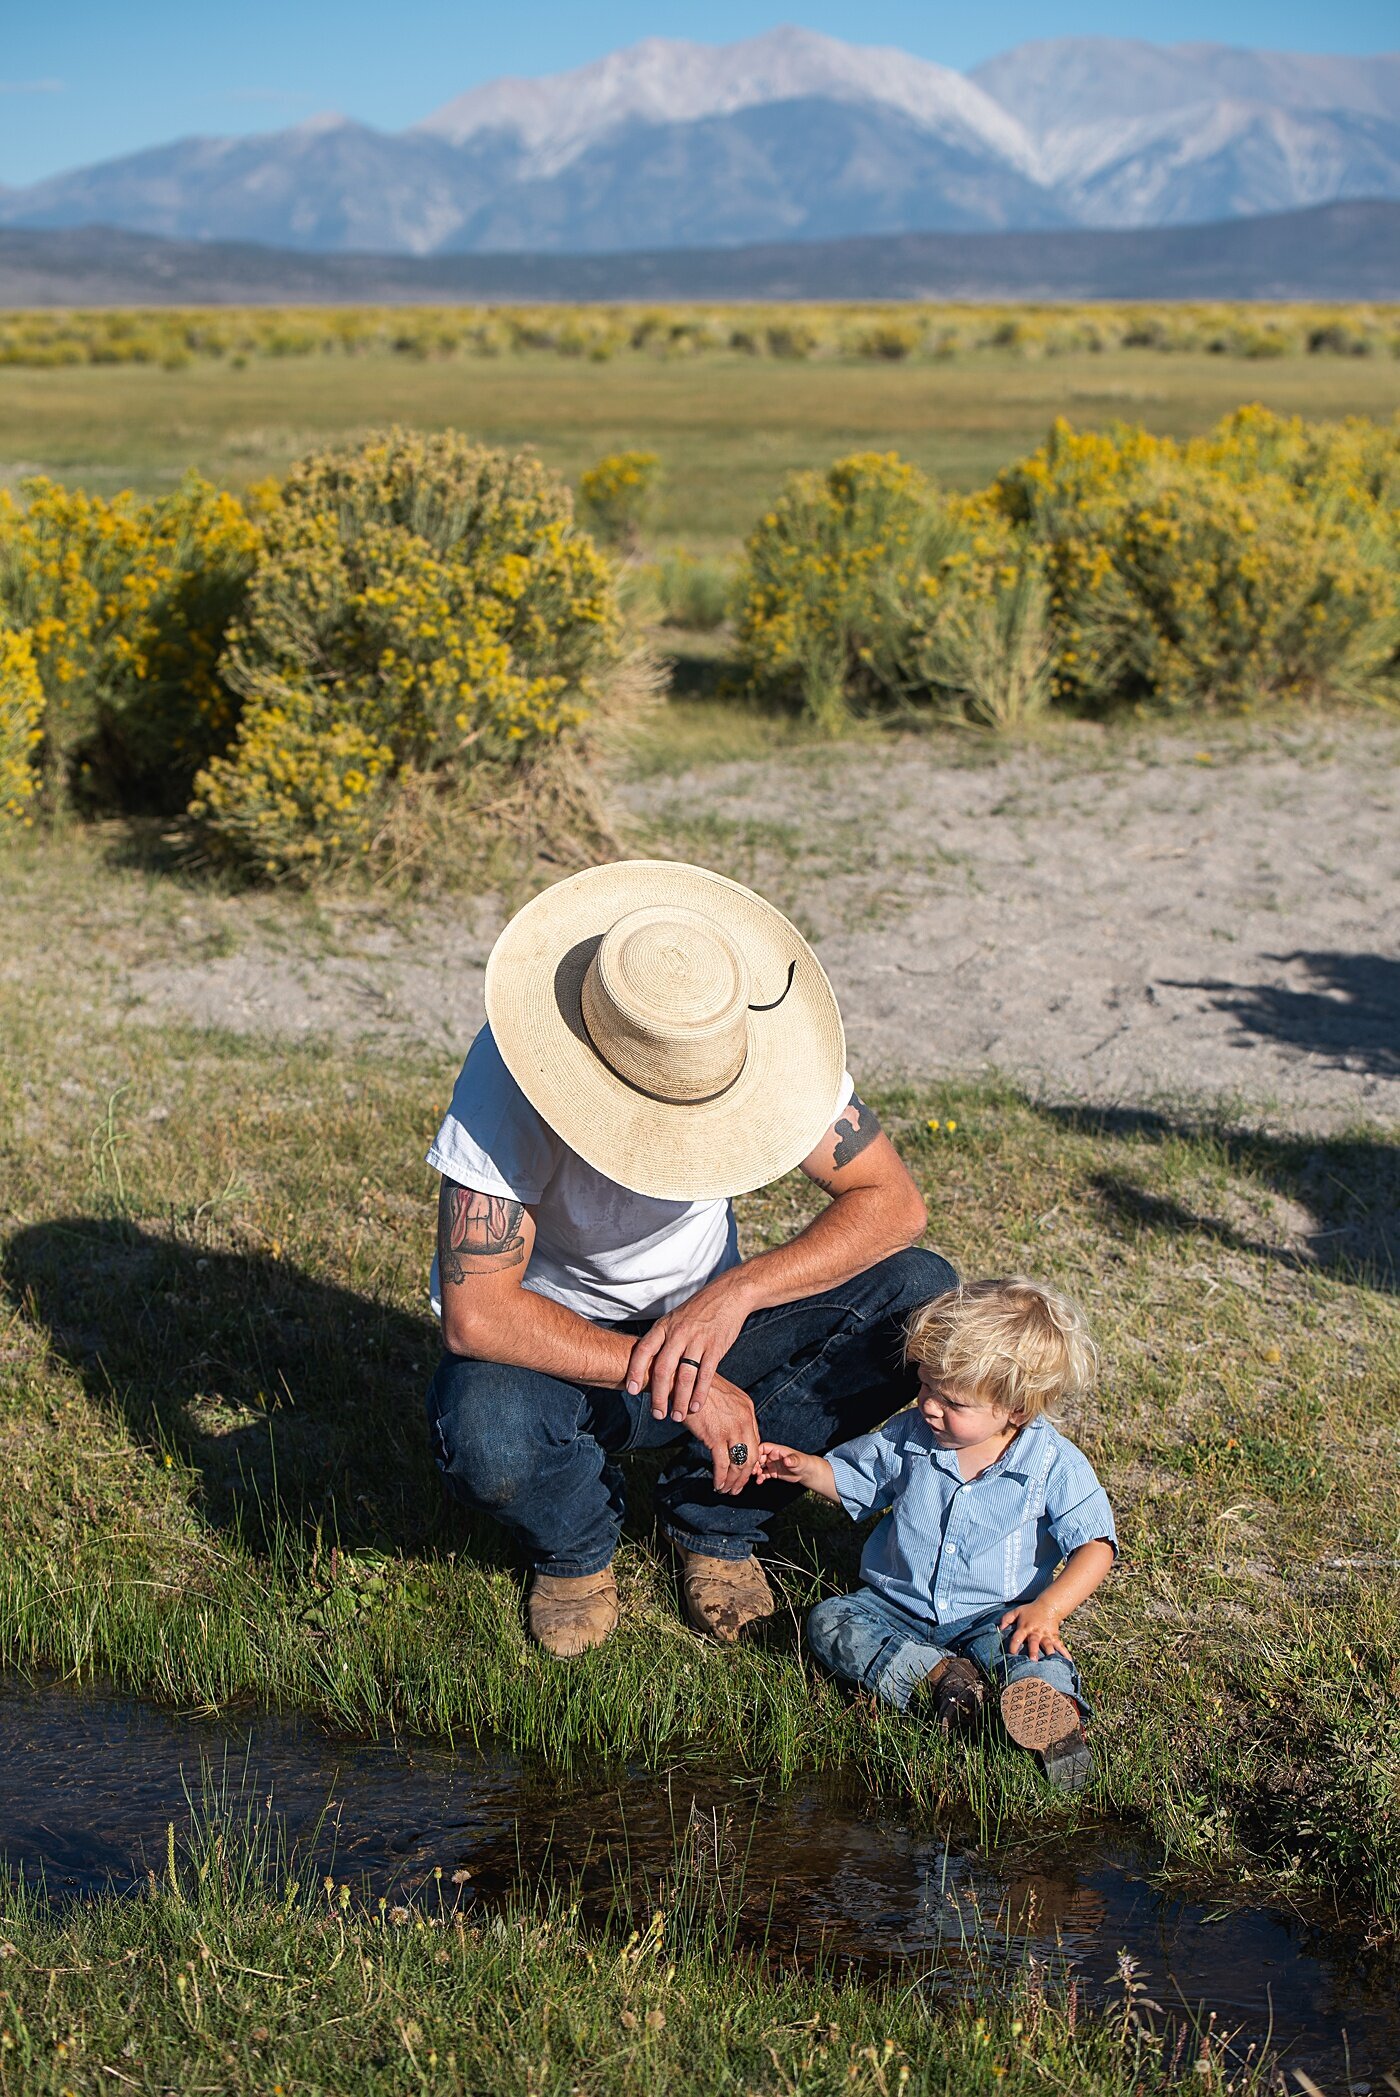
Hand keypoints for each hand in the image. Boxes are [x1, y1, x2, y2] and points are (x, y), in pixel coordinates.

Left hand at [625, 1269, 754, 1422]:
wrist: (728, 1295)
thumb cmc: (698, 1310)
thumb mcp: (674, 1319)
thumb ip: (662, 1340)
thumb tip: (646, 1365)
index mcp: (664, 1326)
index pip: (643, 1350)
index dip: (636, 1372)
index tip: (632, 1391)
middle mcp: (678, 1333)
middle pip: (663, 1369)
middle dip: (658, 1396)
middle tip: (657, 1414)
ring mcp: (698, 1340)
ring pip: (685, 1376)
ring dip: (680, 1400)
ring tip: (677, 1416)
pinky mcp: (716, 1347)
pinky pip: (705, 1375)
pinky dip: (700, 1394)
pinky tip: (696, 1406)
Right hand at [683, 1376, 760, 1494]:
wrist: (682, 1379)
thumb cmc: (697, 1388)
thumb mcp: (723, 1398)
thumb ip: (732, 1414)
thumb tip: (730, 1434)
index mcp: (748, 1409)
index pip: (755, 1441)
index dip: (750, 1460)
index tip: (743, 1471)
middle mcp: (744, 1420)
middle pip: (752, 1456)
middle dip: (746, 1475)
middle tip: (738, 1487)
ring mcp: (731, 1429)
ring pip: (740, 1464)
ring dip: (734, 1481)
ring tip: (727, 1491)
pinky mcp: (715, 1436)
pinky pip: (723, 1465)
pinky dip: (722, 1478)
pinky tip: (718, 1485)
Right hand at [754, 1442, 806, 1484]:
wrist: (806, 1472)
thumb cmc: (803, 1462)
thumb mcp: (798, 1460)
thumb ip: (792, 1460)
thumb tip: (786, 1460)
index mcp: (777, 1450)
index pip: (763, 1447)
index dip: (757, 1452)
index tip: (754, 1459)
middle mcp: (772, 1456)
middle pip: (759, 1457)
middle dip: (755, 1463)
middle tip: (754, 1470)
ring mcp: (772, 1464)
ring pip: (760, 1466)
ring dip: (756, 1471)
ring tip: (756, 1476)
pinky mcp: (773, 1472)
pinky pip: (764, 1474)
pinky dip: (760, 1478)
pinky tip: (759, 1481)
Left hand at [999, 1599, 1071, 1661]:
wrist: (1048, 1606)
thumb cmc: (1030, 1611)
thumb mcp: (1016, 1611)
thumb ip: (1006, 1619)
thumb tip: (999, 1628)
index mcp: (1025, 1628)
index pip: (1017, 1637)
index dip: (1014, 1644)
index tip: (1012, 1653)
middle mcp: (1035, 1633)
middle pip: (1034, 1642)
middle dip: (1033, 1651)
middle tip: (1033, 1660)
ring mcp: (1046, 1635)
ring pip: (1048, 1645)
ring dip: (1049, 1653)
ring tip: (1051, 1662)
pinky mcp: (1054, 1637)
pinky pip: (1060, 1646)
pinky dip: (1065, 1653)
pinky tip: (1068, 1662)